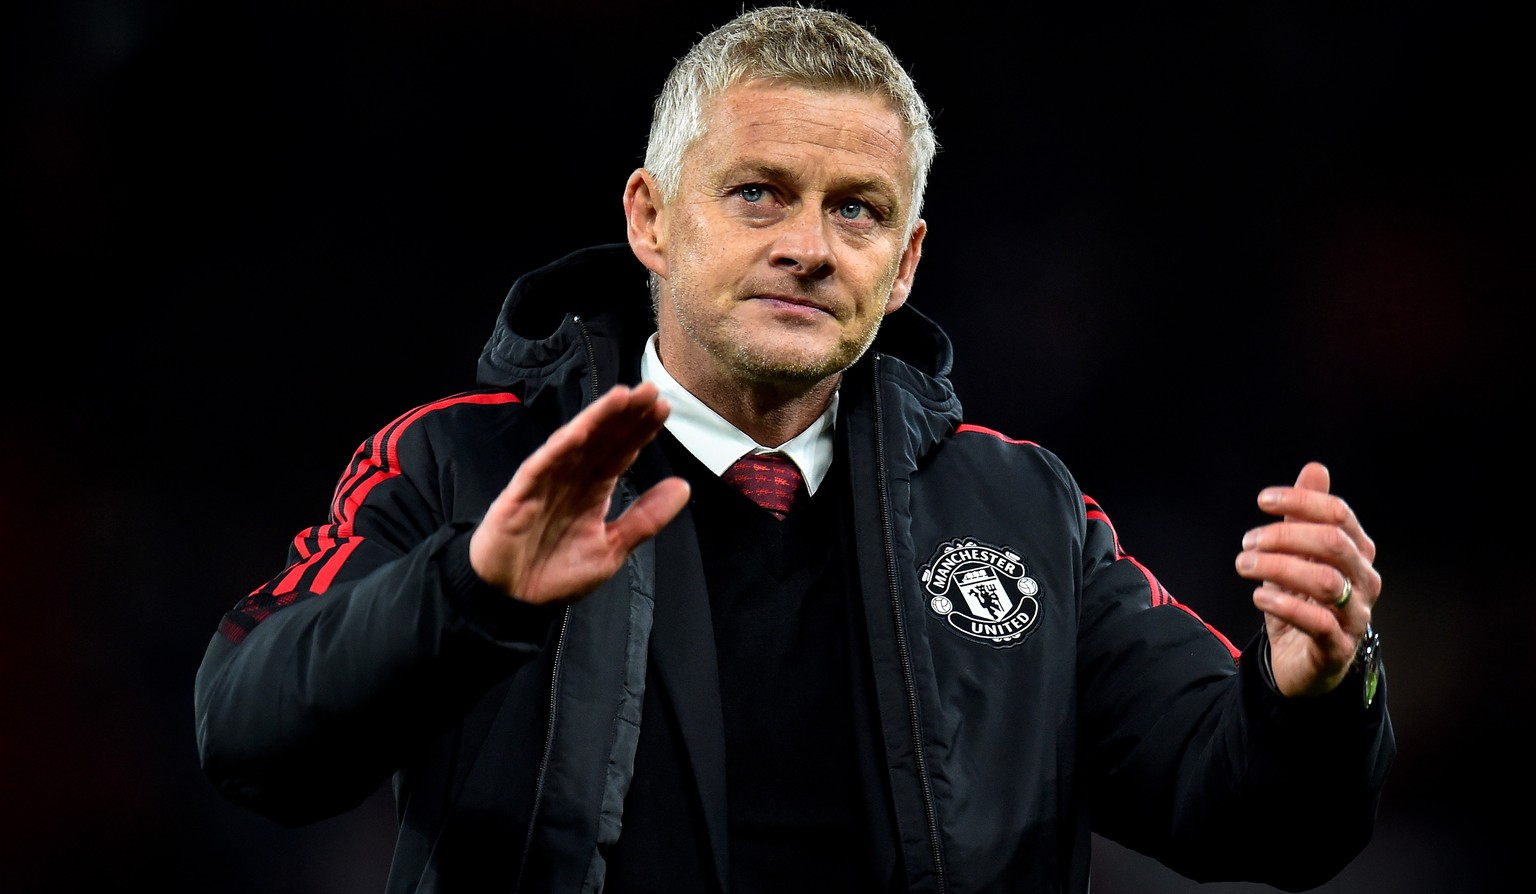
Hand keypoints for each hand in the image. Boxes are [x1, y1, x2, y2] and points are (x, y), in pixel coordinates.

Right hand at [470, 381, 690, 604]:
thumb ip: (646, 517)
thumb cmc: (555, 573)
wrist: (512, 602)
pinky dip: (560, 448)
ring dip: (597, 419)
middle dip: (626, 414)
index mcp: (594, 489)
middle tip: (651, 390)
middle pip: (602, 439)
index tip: (664, 408)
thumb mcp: (613, 548)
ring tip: (623, 397)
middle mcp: (572, 478)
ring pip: (575, 443)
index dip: (641, 429)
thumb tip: (684, 486)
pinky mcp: (520, 494)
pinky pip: (542, 466)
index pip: (621, 451)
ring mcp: (545, 482)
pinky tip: (580, 431)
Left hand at [1234, 462, 1379, 697]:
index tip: (1264, 500)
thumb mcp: (1296, 556)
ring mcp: (1355, 615)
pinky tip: (1258, 595)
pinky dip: (1284, 604)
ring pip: (1326, 581)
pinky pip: (1317, 622)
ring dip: (1278, 567)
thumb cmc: (1301, 602)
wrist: (1300, 659)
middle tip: (1247, 541)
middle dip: (1285, 536)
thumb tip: (1316, 469)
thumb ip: (1304, 516)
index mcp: (1357, 553)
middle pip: (1333, 543)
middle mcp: (1364, 581)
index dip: (1301, 502)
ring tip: (1245, 565)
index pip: (1339, 515)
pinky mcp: (1338, 647)